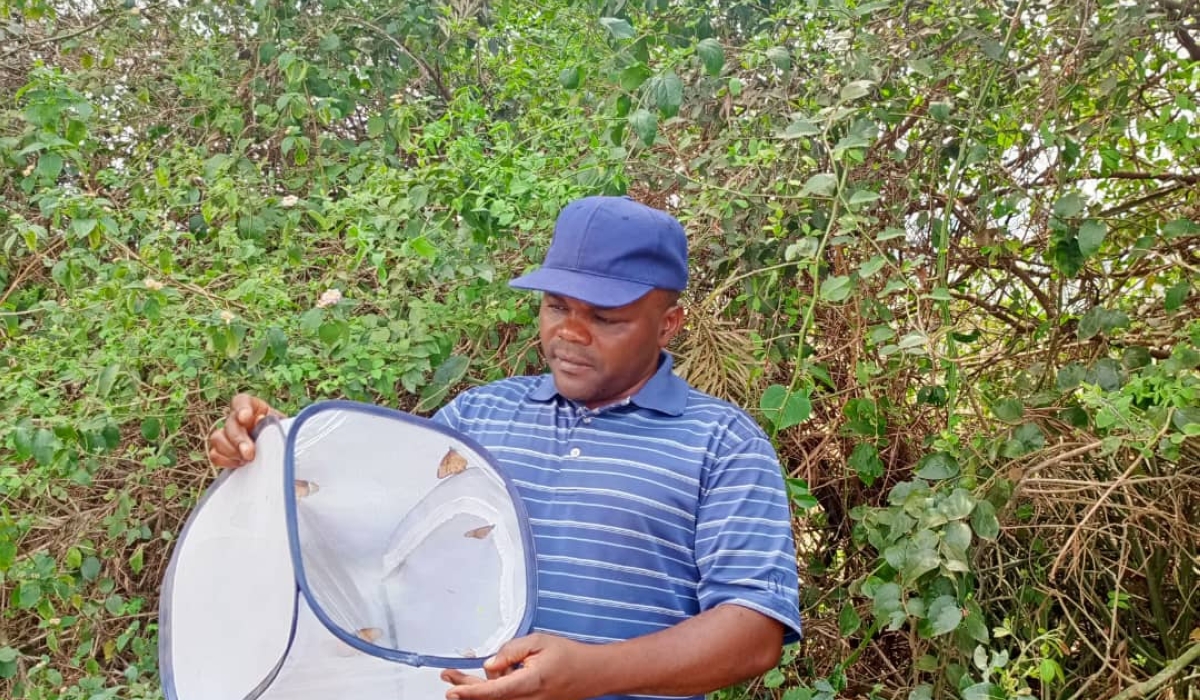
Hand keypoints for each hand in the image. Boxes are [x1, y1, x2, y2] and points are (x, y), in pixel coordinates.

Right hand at [207, 393, 277, 467]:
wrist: (281, 450)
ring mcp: (228, 434)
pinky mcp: (223, 451)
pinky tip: (240, 464)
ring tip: (246, 460)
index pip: (241, 401)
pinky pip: (215, 454)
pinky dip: (226, 461)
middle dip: (238, 439)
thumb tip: (261, 420)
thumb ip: (274, 422)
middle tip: (249, 453)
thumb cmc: (283, 435)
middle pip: (229, 424)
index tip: (245, 418)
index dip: (241, 408)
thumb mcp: (284, 426)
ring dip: (230, 451)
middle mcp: (237, 419)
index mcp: (253, 407)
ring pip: (217, 438)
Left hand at [440, 633, 600, 699]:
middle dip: (465, 688)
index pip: (494, 691)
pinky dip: (496, 687)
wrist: (591, 674)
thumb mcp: (539, 642)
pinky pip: (506, 698)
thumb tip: (490, 663)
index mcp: (530, 682)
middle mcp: (528, 699)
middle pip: (489, 699)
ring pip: (496, 699)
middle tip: (447, 676)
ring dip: (480, 687)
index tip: (453, 690)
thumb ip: (512, 650)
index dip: (471, 692)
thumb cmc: (568, 656)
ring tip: (472, 671)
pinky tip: (500, 673)